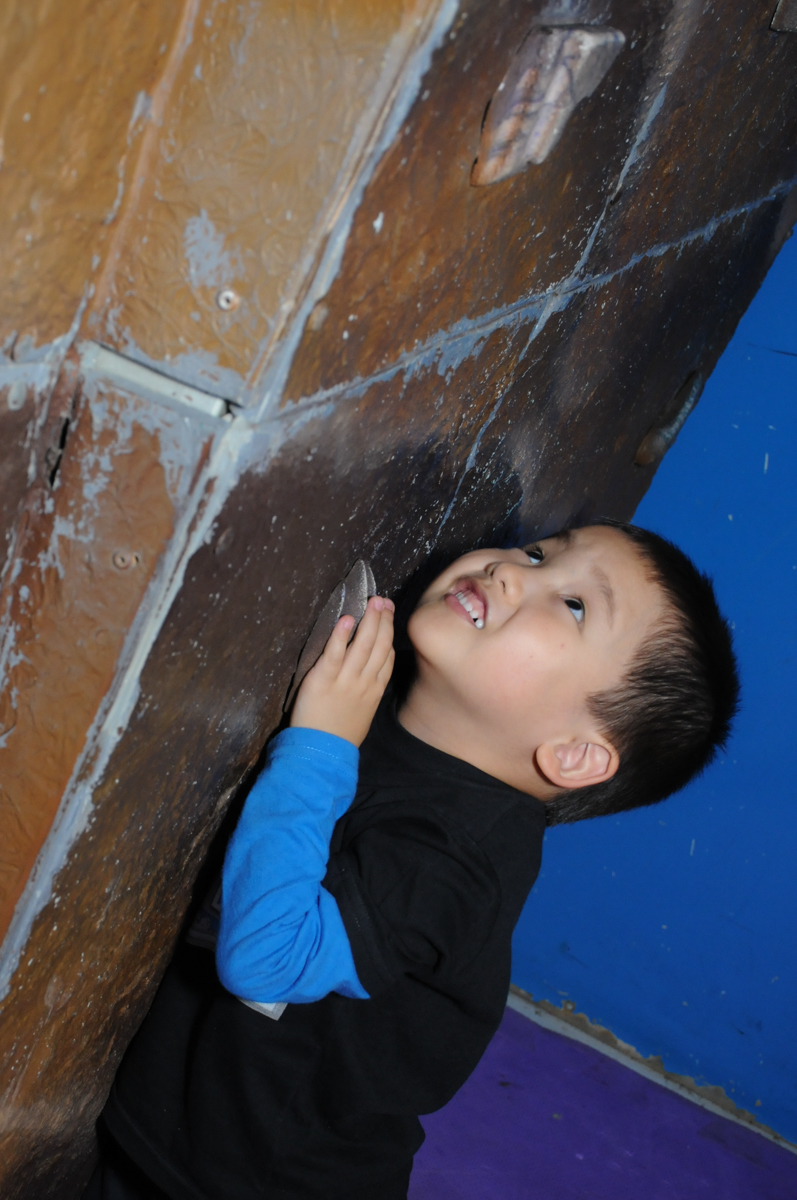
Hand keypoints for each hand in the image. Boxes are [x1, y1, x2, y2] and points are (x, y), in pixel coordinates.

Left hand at [289, 596, 394, 745]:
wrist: (321, 752)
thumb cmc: (340, 735)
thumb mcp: (364, 714)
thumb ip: (369, 692)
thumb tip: (372, 674)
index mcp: (374, 690)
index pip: (386, 657)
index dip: (389, 634)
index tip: (388, 616)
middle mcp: (364, 682)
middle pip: (378, 646)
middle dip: (382, 621)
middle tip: (383, 600)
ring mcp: (345, 681)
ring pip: (362, 646)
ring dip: (369, 621)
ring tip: (372, 602)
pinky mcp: (323, 680)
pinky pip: (334, 654)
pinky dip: (340, 636)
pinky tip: (347, 619)